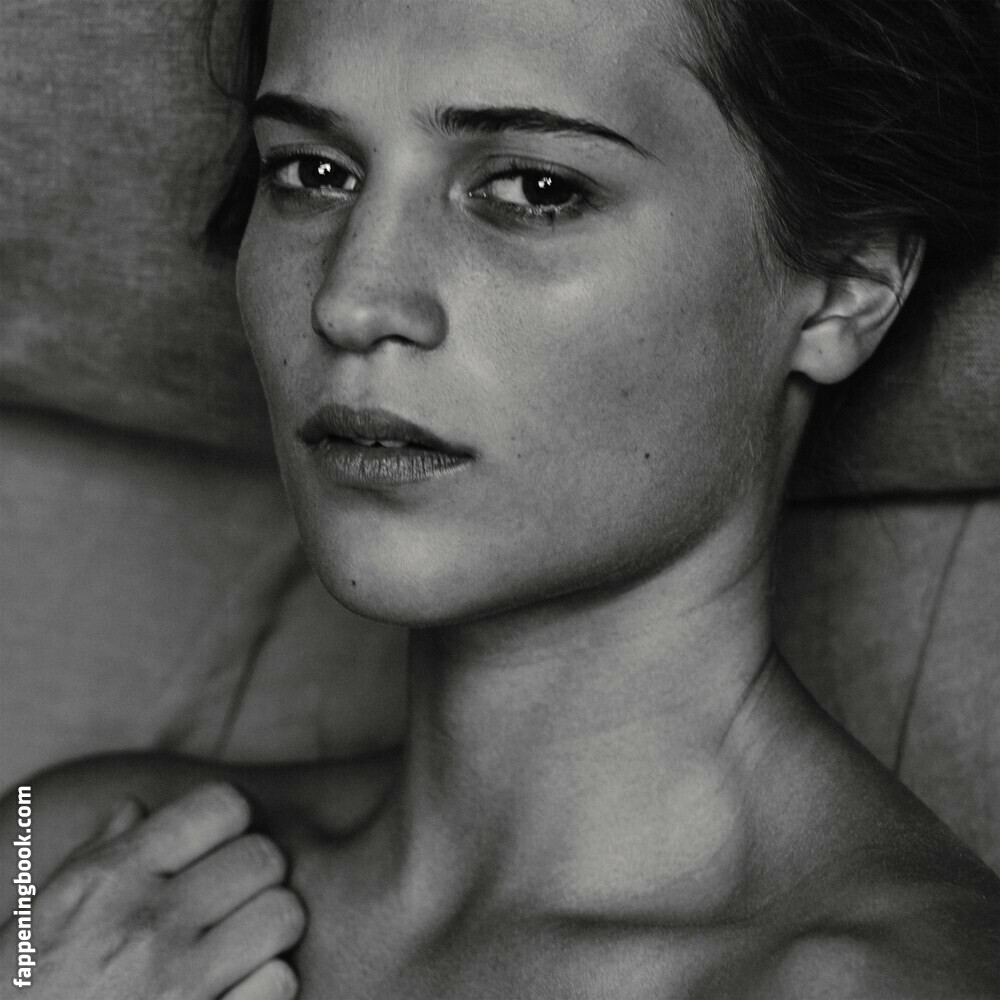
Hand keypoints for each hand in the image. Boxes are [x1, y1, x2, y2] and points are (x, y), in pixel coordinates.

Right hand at [2, 783, 304, 998]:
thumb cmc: (26, 991)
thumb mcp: (41, 915)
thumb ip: (97, 855)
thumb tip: (137, 808)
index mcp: (113, 880)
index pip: (224, 805)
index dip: (234, 820)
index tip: (222, 844)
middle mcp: (149, 924)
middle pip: (265, 857)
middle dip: (259, 873)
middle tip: (237, 897)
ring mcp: (178, 984)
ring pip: (284, 914)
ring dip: (272, 927)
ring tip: (246, 940)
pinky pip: (280, 982)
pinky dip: (270, 984)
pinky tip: (243, 988)